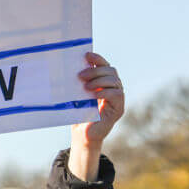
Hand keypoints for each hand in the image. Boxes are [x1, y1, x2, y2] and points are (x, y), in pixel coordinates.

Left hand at [68, 52, 124, 179]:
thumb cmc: (78, 112)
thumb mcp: (77, 93)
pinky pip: (117, 94)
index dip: (97, 58)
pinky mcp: (119, 108)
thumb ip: (79, 81)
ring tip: (85, 86)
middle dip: (95, 71)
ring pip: (114, 80)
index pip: (104, 65)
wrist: (82, 133)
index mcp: (103, 81)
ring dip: (99, 81)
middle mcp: (113, 87)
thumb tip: (69, 65)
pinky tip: (94, 95)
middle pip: (110, 70)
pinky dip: (105, 92)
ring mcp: (118, 98)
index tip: (86, 55)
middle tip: (80, 76)